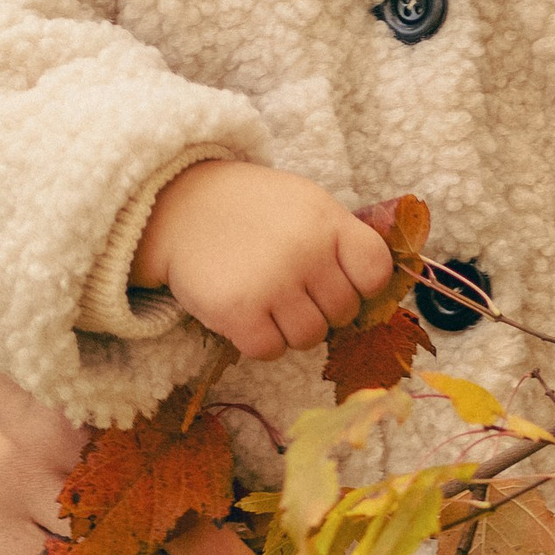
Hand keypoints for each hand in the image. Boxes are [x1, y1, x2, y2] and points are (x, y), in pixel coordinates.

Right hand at [135, 160, 392, 360]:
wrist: (179, 207)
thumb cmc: (251, 209)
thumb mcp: (305, 203)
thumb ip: (338, 239)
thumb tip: (370, 291)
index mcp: (327, 220)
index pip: (376, 271)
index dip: (362, 286)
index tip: (339, 282)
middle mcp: (305, 252)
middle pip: (343, 312)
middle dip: (322, 309)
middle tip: (293, 292)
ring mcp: (273, 283)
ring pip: (310, 337)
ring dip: (292, 330)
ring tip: (269, 303)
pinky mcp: (238, 312)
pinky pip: (271, 351)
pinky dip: (260, 341)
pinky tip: (247, 315)